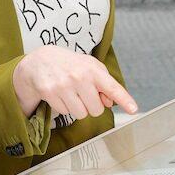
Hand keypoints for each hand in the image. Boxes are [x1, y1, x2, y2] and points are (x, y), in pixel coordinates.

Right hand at [12, 46, 137, 120]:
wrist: (40, 61)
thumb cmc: (70, 65)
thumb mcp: (90, 67)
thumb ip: (104, 83)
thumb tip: (110, 102)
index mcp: (92, 69)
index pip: (112, 87)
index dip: (124, 99)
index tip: (134, 109)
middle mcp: (79, 77)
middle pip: (96, 109)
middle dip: (91, 105)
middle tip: (84, 95)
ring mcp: (63, 86)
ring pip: (81, 114)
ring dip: (78, 108)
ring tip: (71, 94)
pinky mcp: (50, 93)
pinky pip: (65, 112)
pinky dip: (64, 106)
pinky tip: (60, 94)